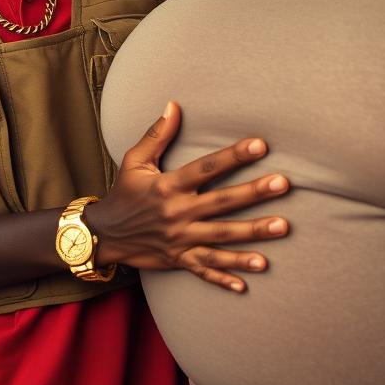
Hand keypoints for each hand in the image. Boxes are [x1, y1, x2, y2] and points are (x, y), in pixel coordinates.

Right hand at [83, 101, 289, 291]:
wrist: (102, 235)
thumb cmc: (123, 193)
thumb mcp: (135, 161)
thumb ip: (157, 134)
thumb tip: (173, 104)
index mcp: (168, 186)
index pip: (205, 168)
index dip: (233, 156)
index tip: (260, 145)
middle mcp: (177, 213)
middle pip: (221, 203)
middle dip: (254, 193)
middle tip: (283, 184)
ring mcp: (179, 240)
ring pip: (221, 238)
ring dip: (252, 234)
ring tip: (282, 228)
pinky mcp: (179, 260)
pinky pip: (205, 269)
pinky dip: (226, 276)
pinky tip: (250, 280)